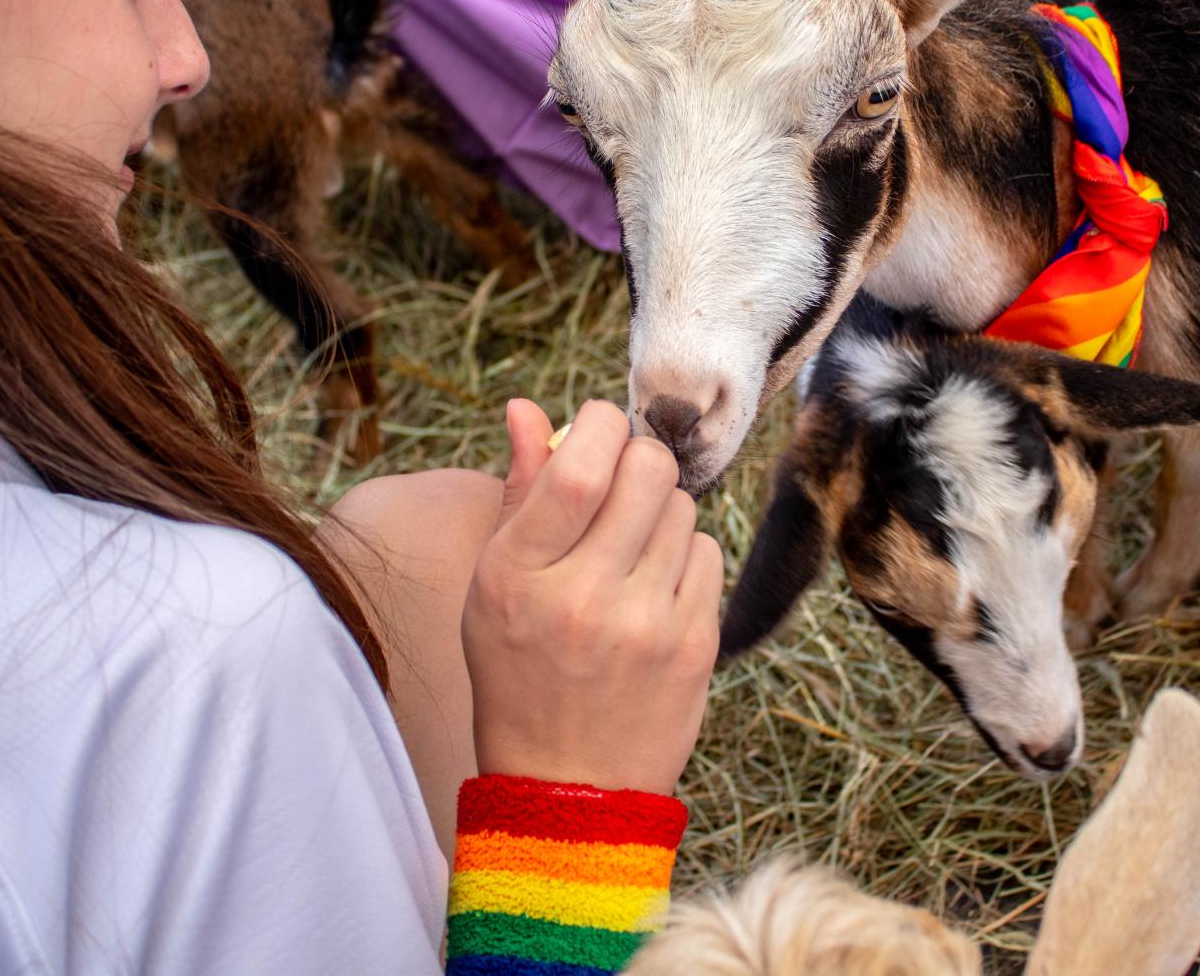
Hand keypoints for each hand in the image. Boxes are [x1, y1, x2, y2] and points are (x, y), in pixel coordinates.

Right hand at [462, 398, 721, 795]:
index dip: (600, 424)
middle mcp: (582, 596)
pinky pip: (707, 552)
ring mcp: (646, 624)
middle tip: (621, 485)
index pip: (582, 462)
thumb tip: (529, 408)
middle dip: (638, 460)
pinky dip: (684, 557)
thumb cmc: (520, 674)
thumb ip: (519, 493)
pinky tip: (655, 589)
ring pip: (683, 507)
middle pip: (648, 469)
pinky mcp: (694, 646)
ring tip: (631, 551)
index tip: (598, 431)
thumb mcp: (492, 588)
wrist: (567, 790)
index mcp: (517, 575)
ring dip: (660, 512)